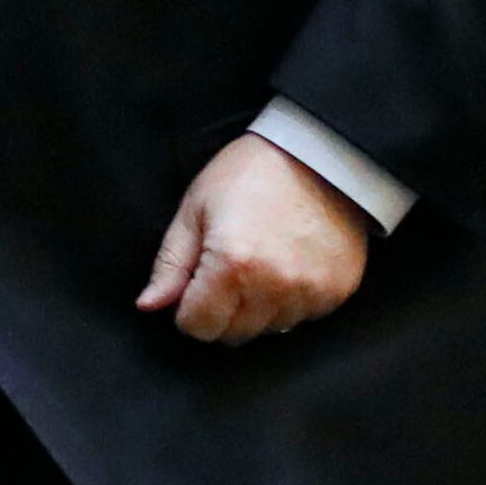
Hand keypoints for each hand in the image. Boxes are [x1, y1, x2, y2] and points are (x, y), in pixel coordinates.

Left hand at [137, 134, 369, 344]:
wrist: (320, 150)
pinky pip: (305, 317)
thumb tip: (149, 305)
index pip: (197, 327)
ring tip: (266, 260)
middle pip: (233, 334)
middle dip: (224, 310)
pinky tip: (292, 262)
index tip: (199, 281)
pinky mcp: (337, 289)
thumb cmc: (253, 171)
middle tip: (232, 266)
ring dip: (260, 307)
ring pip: (270, 330)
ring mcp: (311, 290)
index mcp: (232, 264)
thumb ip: (171, 263)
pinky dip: (293, 299)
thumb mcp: (197, 207)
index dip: (190, 307)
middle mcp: (274, 285)